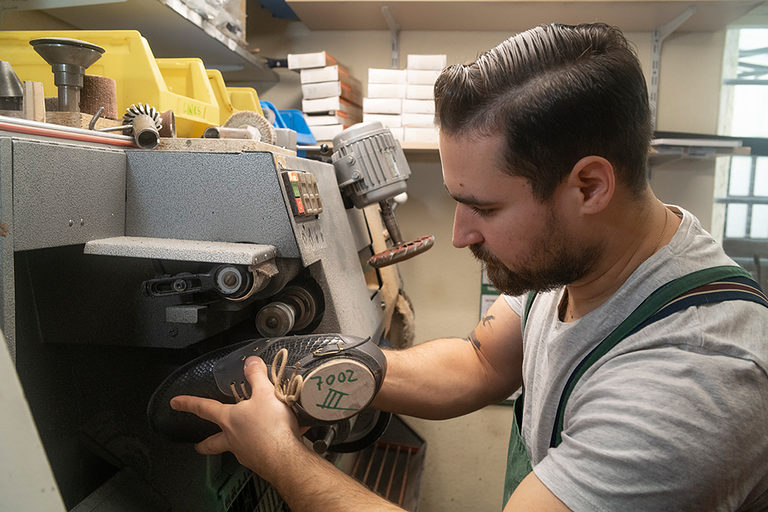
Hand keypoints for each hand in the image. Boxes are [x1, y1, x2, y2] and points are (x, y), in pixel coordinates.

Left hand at [170, 356, 304, 480]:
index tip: (176, 403)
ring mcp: (246, 453)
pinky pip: (259, 453)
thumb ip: (257, 376)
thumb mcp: (265, 393)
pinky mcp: (261, 462)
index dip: (189, 403)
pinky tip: (281, 440)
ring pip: (235, 449)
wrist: (286, 459)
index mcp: (229, 419)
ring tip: (247, 438)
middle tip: (198, 446)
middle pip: (212, 442)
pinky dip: (266, 446)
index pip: (204, 408)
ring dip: (236, 444)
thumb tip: (251, 363)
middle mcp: (233, 438)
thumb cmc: (271, 428)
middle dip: (204, 444)